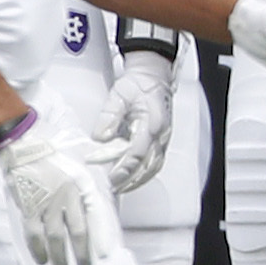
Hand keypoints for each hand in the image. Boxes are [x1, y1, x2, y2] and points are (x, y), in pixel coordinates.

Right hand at [0, 120, 116, 264]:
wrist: (25, 147)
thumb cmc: (55, 155)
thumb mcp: (83, 162)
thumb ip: (95, 178)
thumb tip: (109, 187)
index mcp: (83, 188)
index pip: (97, 217)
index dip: (101, 237)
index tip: (107, 254)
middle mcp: (67, 199)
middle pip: (78, 233)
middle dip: (82, 256)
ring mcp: (47, 205)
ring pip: (55, 238)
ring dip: (60, 258)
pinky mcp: (29, 208)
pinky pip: (33, 234)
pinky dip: (37, 249)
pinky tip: (42, 260)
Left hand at [87, 50, 173, 191]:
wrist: (155, 77)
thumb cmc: (139, 84)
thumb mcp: (119, 94)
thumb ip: (110, 116)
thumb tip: (101, 137)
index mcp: (153, 122)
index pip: (138, 151)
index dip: (123, 165)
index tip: (109, 175)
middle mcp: (162, 134)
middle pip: (148, 164)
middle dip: (130, 178)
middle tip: (113, 187)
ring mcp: (164, 139)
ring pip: (154, 167)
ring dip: (138, 179)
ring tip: (121, 188)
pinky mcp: (162, 141)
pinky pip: (156, 163)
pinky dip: (144, 174)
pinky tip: (133, 179)